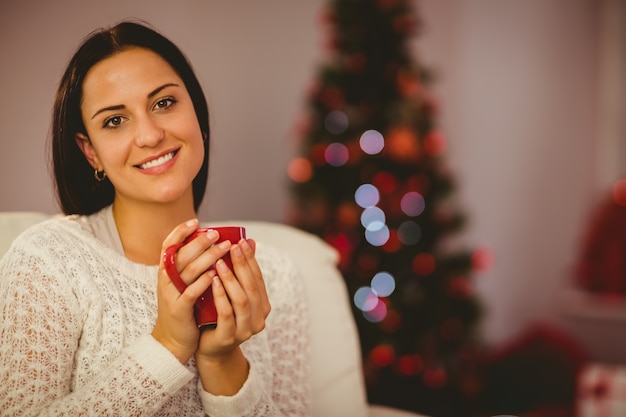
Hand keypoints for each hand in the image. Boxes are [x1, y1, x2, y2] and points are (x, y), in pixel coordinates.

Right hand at [152, 219, 230, 363]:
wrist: (173, 339)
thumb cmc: (185, 307)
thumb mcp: (187, 283)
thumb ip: (198, 264)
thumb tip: (220, 241)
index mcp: (167, 271)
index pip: (168, 245)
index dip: (180, 232)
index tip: (196, 221)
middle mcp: (166, 280)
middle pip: (181, 255)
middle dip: (200, 242)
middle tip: (217, 233)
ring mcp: (171, 294)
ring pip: (188, 271)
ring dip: (207, 257)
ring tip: (225, 248)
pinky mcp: (179, 309)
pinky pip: (190, 293)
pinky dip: (203, 282)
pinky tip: (216, 274)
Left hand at [195, 238, 270, 394]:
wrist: (209, 348)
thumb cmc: (219, 316)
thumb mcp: (231, 292)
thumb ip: (241, 271)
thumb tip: (248, 241)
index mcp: (263, 306)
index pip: (258, 278)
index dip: (250, 259)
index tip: (240, 241)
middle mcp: (259, 318)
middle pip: (251, 287)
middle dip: (241, 265)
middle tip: (231, 246)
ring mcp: (245, 330)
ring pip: (241, 300)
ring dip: (230, 279)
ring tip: (219, 262)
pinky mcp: (229, 337)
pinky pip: (226, 314)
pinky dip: (220, 296)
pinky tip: (212, 282)